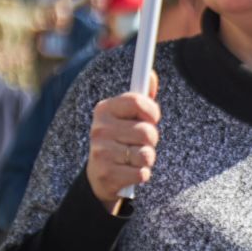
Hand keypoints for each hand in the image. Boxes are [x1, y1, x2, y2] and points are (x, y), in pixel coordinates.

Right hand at [86, 72, 159, 205]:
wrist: (100, 175)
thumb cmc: (121, 139)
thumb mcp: (128, 117)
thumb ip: (142, 98)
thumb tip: (150, 75)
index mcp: (104, 109)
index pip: (137, 101)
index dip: (152, 111)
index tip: (151, 118)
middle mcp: (99, 129)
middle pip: (147, 131)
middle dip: (151, 140)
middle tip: (139, 142)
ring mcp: (101, 152)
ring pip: (146, 154)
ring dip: (147, 158)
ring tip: (133, 157)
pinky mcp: (107, 174)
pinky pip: (142, 173)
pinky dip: (142, 174)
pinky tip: (129, 171)